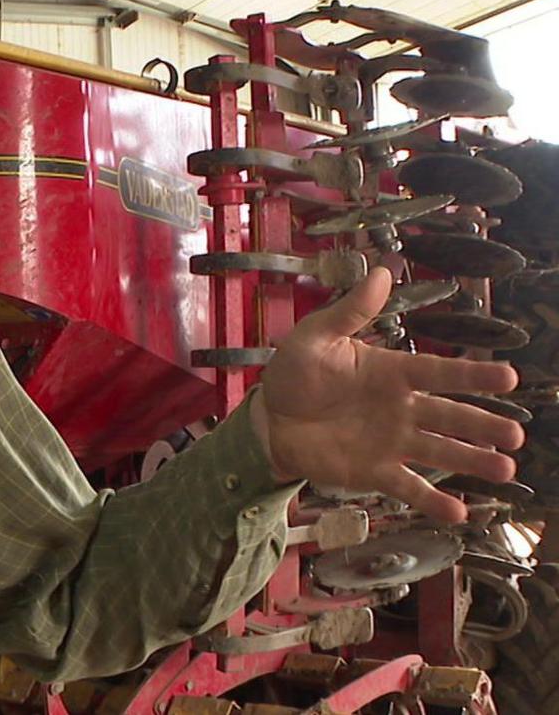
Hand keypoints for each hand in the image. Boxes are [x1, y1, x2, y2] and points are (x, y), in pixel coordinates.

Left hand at [256, 266, 523, 521]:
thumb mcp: (317, 336)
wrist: (268, 418)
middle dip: (483, 425)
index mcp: (391, 372)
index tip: (509, 377)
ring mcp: (391, 442)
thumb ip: (351, 310)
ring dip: (471, 461)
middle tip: (516, 436)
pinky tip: (458, 512)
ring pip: (440, 451)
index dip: (472, 376)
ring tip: (504, 470)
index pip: (438, 373)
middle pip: (450, 416)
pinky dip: (432, 500)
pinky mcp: (374, 471)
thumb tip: (382, 270)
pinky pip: (408, 486)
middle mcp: (401, 408)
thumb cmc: (295, 374)